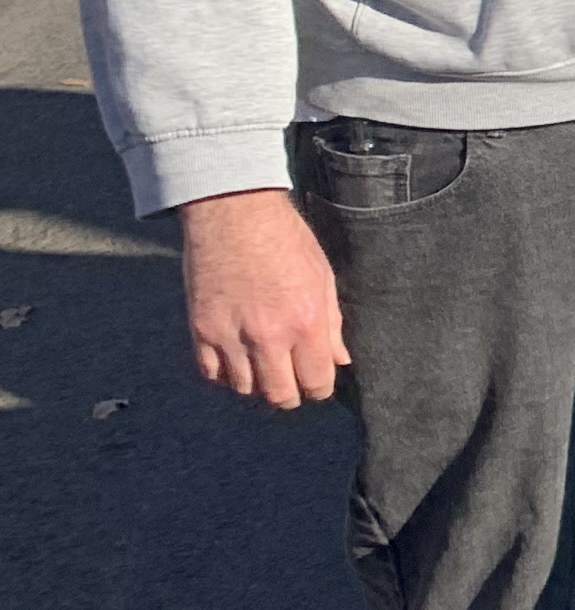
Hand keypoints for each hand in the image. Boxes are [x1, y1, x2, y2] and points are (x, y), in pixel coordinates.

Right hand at [179, 187, 344, 405]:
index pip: (316, 382)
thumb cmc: (285, 240)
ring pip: (244, 388)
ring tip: (263, 365)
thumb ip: (332, 324)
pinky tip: (235, 359)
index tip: (317, 382)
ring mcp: (230, 336)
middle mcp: (269, 336)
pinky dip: (224, 373)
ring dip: (256, 383)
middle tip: (290, 381)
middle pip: (279, 395)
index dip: (320, 388)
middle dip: (289, 394)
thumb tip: (340, 360)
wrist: (233, 214)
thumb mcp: (322, 277)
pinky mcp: (201, 329)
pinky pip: (211, 373)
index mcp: (306, 323)